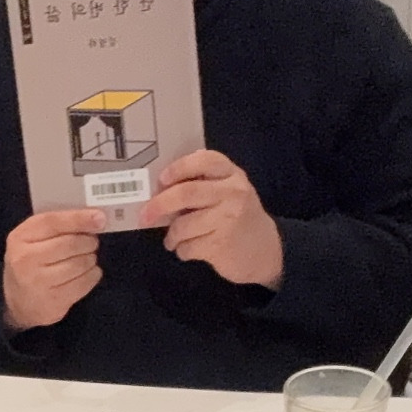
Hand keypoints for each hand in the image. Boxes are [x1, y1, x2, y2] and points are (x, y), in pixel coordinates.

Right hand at [2, 209, 104, 331]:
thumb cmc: (31, 263)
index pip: (52, 222)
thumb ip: (58, 226)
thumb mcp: (33, 240)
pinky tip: (86, 274)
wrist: (18, 302)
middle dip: (88, 242)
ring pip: (80, 264)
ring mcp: (38, 282)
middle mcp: (25, 259)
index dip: (78, 219)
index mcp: (20, 238)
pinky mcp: (53, 301)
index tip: (100, 218)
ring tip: (86, 260)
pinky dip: (92, 275)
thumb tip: (95, 218)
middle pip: (70, 244)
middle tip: (91, 243)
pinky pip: (84, 283)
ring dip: (91, 260)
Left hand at [140, 150, 283, 289]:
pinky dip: (182, 250)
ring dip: (172, 236)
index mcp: (232, 175)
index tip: (161, 179)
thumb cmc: (237, 217)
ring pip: (183, 225)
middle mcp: (234, 193)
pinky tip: (190, 249)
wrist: (266, 251)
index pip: (204, 160)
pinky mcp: (222, 246)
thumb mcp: (229, 192)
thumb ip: (203, 183)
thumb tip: (160, 186)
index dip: (179, 168)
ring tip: (173, 239)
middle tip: (145, 215)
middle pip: (186, 193)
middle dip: (159, 205)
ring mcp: (229, 220)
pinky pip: (188, 247)